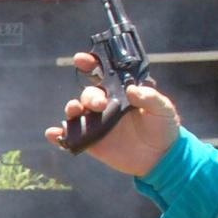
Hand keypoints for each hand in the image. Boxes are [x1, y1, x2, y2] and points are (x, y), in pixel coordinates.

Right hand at [44, 52, 180, 175]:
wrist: (163, 157)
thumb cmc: (165, 127)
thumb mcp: (164, 109)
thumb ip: (150, 97)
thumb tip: (132, 89)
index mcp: (122, 92)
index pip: (102, 73)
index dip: (90, 63)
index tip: (82, 59)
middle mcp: (107, 104)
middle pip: (89, 93)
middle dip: (89, 95)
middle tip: (99, 104)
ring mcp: (98, 123)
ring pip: (77, 111)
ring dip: (72, 109)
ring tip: (75, 111)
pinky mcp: (93, 142)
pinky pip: (71, 136)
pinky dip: (59, 135)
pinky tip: (53, 134)